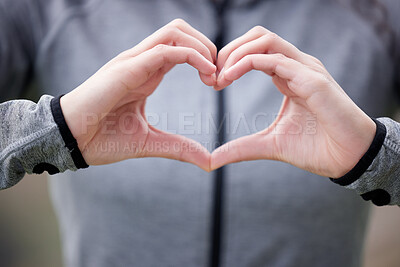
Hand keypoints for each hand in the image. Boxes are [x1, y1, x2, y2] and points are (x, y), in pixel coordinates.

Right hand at [60, 19, 216, 170]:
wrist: (70, 141)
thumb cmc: (102, 138)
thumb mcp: (149, 143)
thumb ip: (179, 148)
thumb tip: (208, 161)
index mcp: (147, 73)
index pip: (180, 48)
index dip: (204, 58)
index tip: (217, 82)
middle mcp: (141, 61)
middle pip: (180, 30)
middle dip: (207, 45)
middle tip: (219, 74)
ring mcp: (133, 62)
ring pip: (174, 31)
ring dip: (201, 46)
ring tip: (213, 73)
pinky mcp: (127, 69)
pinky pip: (165, 49)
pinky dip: (191, 55)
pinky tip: (206, 72)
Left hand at [211, 26, 375, 177]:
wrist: (349, 160)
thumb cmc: (316, 149)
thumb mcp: (269, 145)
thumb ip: (241, 148)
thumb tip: (213, 159)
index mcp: (288, 76)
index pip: (255, 51)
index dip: (230, 61)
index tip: (212, 82)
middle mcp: (297, 67)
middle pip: (258, 37)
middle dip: (229, 50)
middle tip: (212, 75)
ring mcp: (306, 70)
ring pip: (266, 40)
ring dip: (236, 53)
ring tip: (220, 76)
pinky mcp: (313, 80)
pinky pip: (276, 59)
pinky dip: (248, 63)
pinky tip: (230, 77)